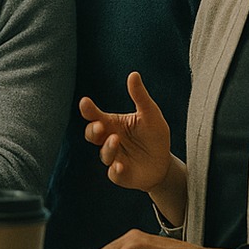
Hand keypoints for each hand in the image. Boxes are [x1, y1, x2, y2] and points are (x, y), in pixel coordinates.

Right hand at [81, 71, 171, 193]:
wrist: (164, 164)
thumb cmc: (154, 135)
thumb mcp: (151, 114)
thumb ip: (140, 96)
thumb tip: (133, 74)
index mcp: (112, 124)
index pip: (95, 116)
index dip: (88, 110)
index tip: (85, 102)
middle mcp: (109, 140)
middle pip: (91, 135)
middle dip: (92, 130)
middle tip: (100, 126)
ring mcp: (113, 158)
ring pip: (104, 154)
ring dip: (108, 147)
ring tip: (116, 140)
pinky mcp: (120, 174)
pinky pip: (113, 173)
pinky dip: (115, 170)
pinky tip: (120, 166)